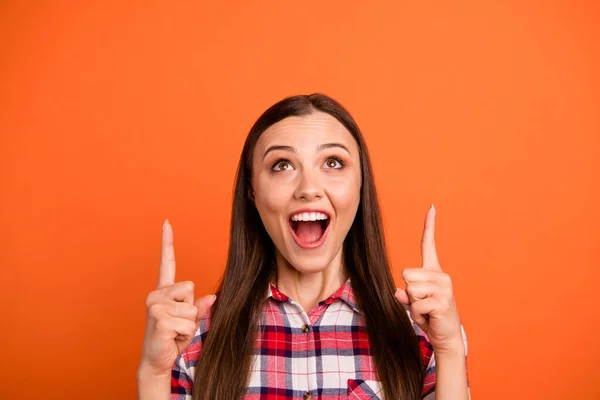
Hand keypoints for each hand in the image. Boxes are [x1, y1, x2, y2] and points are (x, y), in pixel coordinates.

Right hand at [139, 220, 215, 376]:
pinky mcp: (159, 319)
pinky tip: (171, 337)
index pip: (167, 263)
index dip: (167, 243)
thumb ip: (200, 307)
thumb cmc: (173, 338)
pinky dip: (185, 333)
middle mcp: (156, 294)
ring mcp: (155, 306)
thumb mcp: (190, 320)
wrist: (157, 360)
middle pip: (190, 288)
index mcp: (164, 291)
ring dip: (188, 324)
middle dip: (190, 309)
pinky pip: (188, 321)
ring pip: (191, 308)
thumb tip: (212, 296)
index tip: (167, 223)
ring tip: (174, 331)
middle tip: (177, 323)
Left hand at [395, 205, 462, 353]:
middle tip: (422, 303)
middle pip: (407, 273)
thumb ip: (405, 294)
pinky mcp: (443, 300)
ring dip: (413, 304)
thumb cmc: (429, 316)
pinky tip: (429, 317)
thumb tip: (398, 293)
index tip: (431, 207)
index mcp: (433, 271)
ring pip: (411, 289)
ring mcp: (444, 287)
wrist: (446, 336)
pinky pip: (416, 304)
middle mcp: (441, 275)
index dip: (429, 226)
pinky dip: (417, 314)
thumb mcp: (414, 302)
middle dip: (409, 291)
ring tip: (426, 310)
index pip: (428, 244)